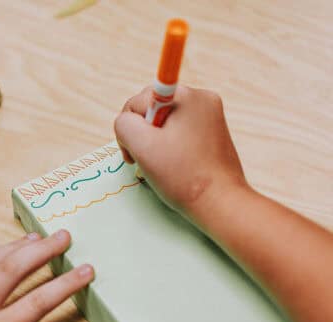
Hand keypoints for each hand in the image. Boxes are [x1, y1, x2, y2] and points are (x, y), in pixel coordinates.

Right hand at [114, 86, 247, 217]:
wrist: (220, 203)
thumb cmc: (182, 176)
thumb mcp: (141, 146)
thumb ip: (124, 123)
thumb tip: (129, 120)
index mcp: (187, 96)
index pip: (138, 102)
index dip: (131, 129)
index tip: (139, 153)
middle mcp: (203, 99)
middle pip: (152, 109)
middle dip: (145, 133)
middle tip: (152, 160)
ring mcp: (211, 116)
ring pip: (165, 121)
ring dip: (157, 141)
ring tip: (166, 165)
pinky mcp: (214, 133)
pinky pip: (180, 131)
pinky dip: (172, 147)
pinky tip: (177, 164)